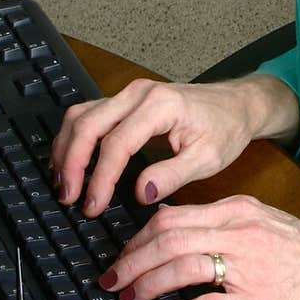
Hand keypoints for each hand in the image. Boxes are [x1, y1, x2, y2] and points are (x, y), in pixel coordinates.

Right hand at [50, 74, 299, 214]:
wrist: (235, 105)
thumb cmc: (225, 129)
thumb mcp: (208, 158)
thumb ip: (174, 175)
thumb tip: (140, 193)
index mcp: (161, 105)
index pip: (117, 143)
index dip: (100, 178)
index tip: (92, 206)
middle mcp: (138, 93)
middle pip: (88, 124)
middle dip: (72, 163)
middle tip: (68, 198)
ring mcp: (129, 93)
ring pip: (81, 115)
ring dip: (67, 149)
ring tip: (64, 184)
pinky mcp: (124, 100)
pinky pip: (88, 114)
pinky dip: (74, 139)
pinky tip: (71, 164)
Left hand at [100, 195, 299, 299]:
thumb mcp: (267, 224)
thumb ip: (227, 227)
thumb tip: (182, 236)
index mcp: (240, 211)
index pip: (172, 216)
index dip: (138, 238)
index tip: (123, 254)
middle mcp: (240, 232)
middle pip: (166, 238)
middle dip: (130, 260)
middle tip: (110, 279)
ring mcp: (248, 266)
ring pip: (179, 266)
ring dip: (144, 284)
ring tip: (126, 298)